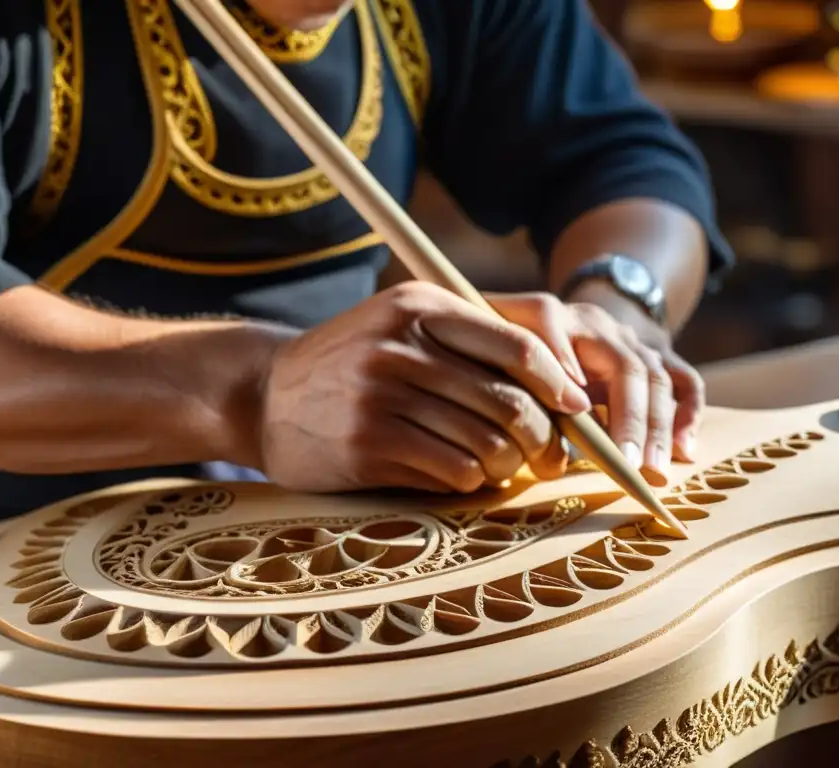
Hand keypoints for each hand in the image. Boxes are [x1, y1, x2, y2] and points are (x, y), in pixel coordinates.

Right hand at [254, 282, 590, 493]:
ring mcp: (381, 394)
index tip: (576, 409)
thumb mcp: (400, 326)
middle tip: (546, 456)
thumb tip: (559, 389)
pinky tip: (459, 476)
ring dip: (505, 465)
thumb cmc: (351, 365)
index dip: (558, 382)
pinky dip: (470, 481)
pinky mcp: (367, 443)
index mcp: (418, 306)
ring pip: (487, 443)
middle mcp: (401, 345)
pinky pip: (453, 471)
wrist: (263, 394)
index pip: (515, 345)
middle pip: (509, 401)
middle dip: (541, 437)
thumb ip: (468, 342)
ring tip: (497, 466)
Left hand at [488, 291, 704, 475]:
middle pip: (626, 365)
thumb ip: (498, 358)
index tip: (569, 408)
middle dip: (628, 416)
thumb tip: (502, 394)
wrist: (573, 316)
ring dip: (657, 426)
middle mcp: (601, 326)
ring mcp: (635, 342)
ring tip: (651, 467)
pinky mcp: (659, 359)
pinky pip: (685, 381)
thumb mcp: (502, 340)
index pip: (551, 327)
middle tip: (626, 461)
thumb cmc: (526, 340)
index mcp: (553, 316)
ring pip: (657, 379)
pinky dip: (688, 415)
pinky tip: (684, 450)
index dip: (558, 363)